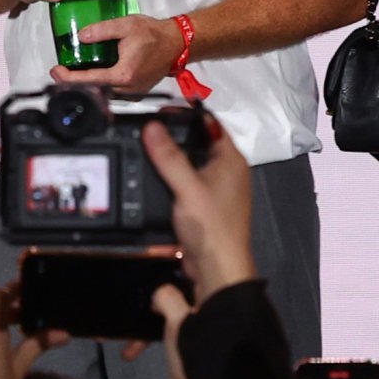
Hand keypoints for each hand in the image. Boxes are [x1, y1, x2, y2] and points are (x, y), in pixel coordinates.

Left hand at [59, 11, 184, 95]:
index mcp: (123, 75)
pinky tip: (94, 74)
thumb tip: (81, 36)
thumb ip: (102, 31)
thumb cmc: (154, 34)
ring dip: (88, 84)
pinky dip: (101, 85)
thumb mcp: (126, 26)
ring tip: (73, 72)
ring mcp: (133, 93)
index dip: (69, 78)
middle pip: (94, 90)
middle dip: (75, 82)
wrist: (177, 43)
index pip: (89, 80)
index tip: (56, 72)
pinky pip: (113, 92)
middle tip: (60, 72)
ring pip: (103, 93)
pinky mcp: (136, 92)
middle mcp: (127, 89)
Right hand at [142, 120, 255, 304]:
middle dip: (176, 134)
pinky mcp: (205, 205)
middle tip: (148, 126)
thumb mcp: (187, 186)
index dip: (189, 113)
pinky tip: (155, 175)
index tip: (161, 109)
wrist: (217, 268)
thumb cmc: (211, 226)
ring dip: (173, 157)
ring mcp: (217, 189)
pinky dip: (172, 177)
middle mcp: (228, 171)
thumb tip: (152, 126)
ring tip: (147, 146)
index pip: (212, 123)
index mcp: (232, 160)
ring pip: (192, 163)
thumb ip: (169, 156)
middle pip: (201, 142)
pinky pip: (187, 182)